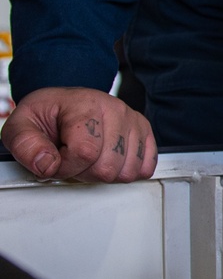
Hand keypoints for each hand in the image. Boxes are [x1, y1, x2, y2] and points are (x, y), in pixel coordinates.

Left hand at [1, 88, 156, 183]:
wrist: (64, 105)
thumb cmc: (47, 116)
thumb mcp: (21, 126)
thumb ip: (26, 146)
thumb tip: (47, 165)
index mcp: (85, 104)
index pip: (85, 152)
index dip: (66, 167)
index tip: (55, 160)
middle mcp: (115, 109)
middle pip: (108, 167)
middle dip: (85, 173)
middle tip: (73, 159)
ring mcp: (133, 121)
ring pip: (127, 172)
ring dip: (104, 175)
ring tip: (90, 159)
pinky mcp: (145, 134)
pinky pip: (145, 168)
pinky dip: (125, 172)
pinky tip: (109, 160)